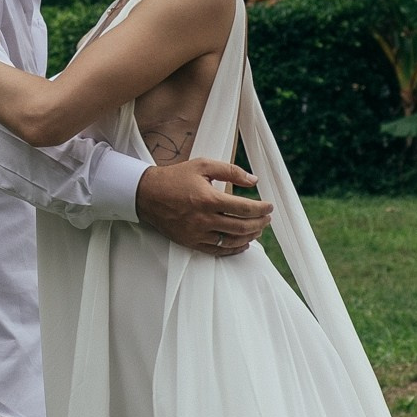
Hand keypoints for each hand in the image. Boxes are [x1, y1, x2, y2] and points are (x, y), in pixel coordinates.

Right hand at [135, 156, 270, 254]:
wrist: (146, 194)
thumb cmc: (175, 177)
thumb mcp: (202, 166)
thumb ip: (230, 171)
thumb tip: (253, 180)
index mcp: (208, 199)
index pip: (244, 208)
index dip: (261, 208)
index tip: (269, 206)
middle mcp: (204, 219)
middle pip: (241, 227)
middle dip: (259, 224)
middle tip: (267, 219)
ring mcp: (197, 233)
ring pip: (231, 241)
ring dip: (249, 236)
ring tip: (257, 230)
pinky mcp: (190, 242)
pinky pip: (217, 250)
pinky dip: (233, 248)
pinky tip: (242, 244)